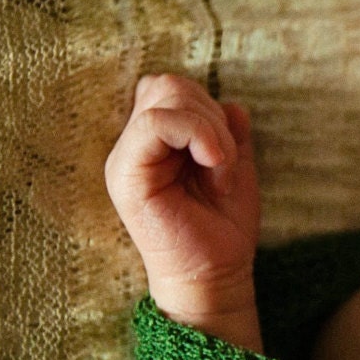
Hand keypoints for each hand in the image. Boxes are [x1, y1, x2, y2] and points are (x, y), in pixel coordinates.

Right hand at [105, 74, 262, 347]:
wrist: (216, 273)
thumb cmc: (222, 226)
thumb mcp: (232, 166)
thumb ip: (227, 132)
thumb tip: (233, 104)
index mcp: (153, 142)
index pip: (170, 88)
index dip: (206, 106)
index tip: (224, 151)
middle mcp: (133, 146)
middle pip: (168, 85)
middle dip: (211, 115)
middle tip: (223, 162)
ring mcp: (125, 159)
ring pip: (166, 97)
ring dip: (211, 131)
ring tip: (219, 172)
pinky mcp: (126, 175)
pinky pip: (156, 123)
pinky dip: (199, 136)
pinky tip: (214, 168)